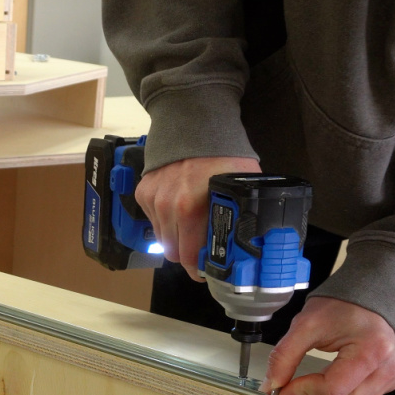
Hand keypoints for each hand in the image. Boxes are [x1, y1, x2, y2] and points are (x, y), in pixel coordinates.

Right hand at [135, 156, 260, 279]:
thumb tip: (251, 244)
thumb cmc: (222, 154)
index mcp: (191, 210)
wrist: (195, 125)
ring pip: (162, 240)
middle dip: (189, 255)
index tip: (208, 269)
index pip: (190, 258)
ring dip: (176, 239)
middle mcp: (167, 208)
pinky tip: (178, 208)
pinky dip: (165, 221)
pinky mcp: (143, 193)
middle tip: (203, 248)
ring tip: (191, 226)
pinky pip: (153, 221)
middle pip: (174, 253)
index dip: (201, 269)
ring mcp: (153, 200)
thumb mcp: (242, 187)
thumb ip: (242, 216)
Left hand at [264, 297, 394, 394]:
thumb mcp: (305, 325)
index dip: (303, 390)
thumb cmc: (340, 307)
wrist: (368, 295)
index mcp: (371, 352)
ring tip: (325, 373)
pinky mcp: (390, 381)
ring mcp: (392, 377)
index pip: (333, 390)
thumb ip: (284, 357)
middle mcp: (387, 369)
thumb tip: (270, 386)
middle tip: (305, 379)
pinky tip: (338, 375)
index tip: (285, 387)